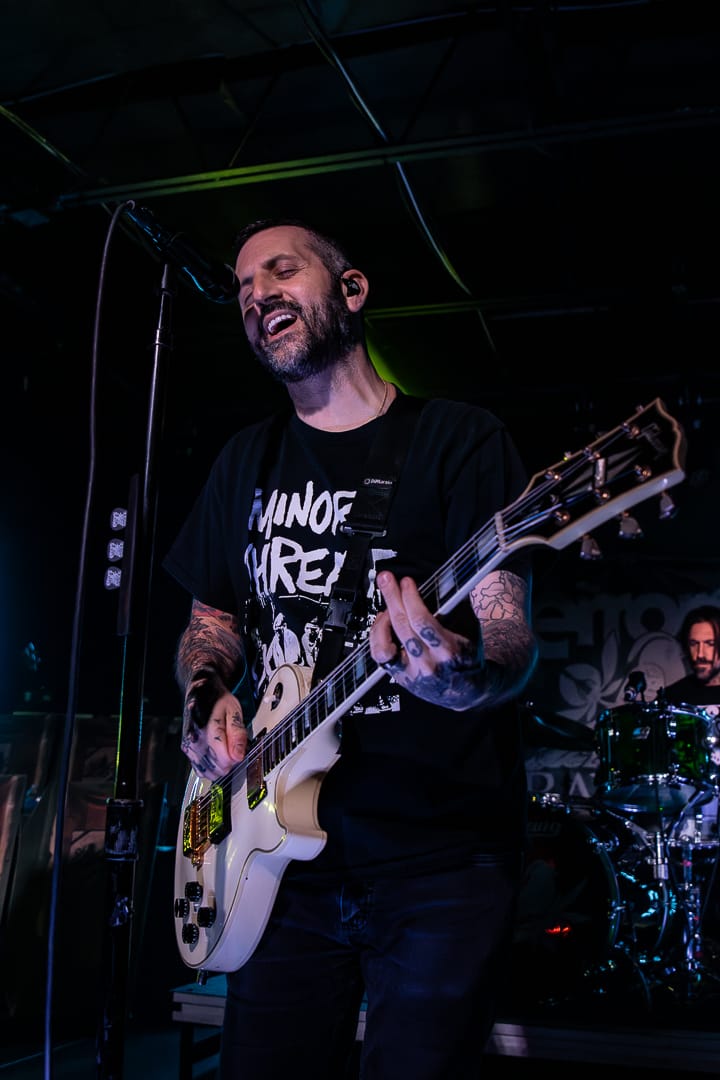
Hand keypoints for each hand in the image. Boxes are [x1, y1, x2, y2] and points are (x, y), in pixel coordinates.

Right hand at [181, 669, 247, 778]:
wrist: (200, 691)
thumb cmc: (217, 699)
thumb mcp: (234, 710)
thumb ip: (237, 734)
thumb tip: (239, 756)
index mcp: (208, 729)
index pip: (226, 759)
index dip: (237, 757)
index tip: (241, 748)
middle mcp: (196, 740)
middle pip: (218, 768)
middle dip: (230, 761)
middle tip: (234, 746)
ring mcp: (189, 746)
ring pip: (209, 772)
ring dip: (221, 766)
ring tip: (226, 750)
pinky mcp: (186, 750)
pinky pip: (199, 770)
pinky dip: (210, 768)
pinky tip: (216, 757)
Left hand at [369, 571, 489, 710]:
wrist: (468, 690)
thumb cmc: (468, 657)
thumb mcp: (470, 632)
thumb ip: (454, 609)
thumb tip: (438, 583)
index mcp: (448, 651)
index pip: (422, 621)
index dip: (411, 599)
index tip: (407, 583)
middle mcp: (427, 664)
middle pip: (402, 627)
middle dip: (392, 598)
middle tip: (386, 579)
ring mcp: (411, 672)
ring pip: (384, 645)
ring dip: (380, 620)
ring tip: (384, 606)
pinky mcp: (400, 677)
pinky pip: (380, 656)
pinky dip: (378, 637)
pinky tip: (383, 624)